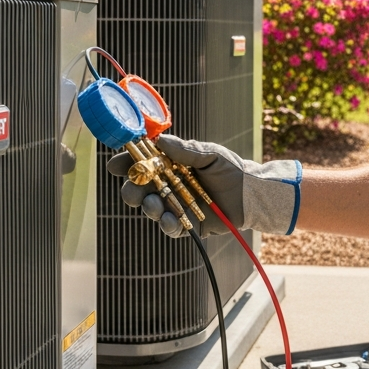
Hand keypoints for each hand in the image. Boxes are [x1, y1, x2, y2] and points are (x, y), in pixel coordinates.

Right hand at [105, 134, 300, 237]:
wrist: (252, 193)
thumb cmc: (231, 169)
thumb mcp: (209, 155)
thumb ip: (186, 150)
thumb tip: (159, 140)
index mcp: (170, 165)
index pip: (141, 163)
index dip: (126, 164)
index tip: (116, 165)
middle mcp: (168, 186)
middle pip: (139, 189)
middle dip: (132, 190)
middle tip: (133, 191)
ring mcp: (175, 205)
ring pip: (151, 208)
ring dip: (148, 207)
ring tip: (153, 204)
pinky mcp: (187, 224)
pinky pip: (170, 227)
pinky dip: (166, 224)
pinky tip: (167, 220)